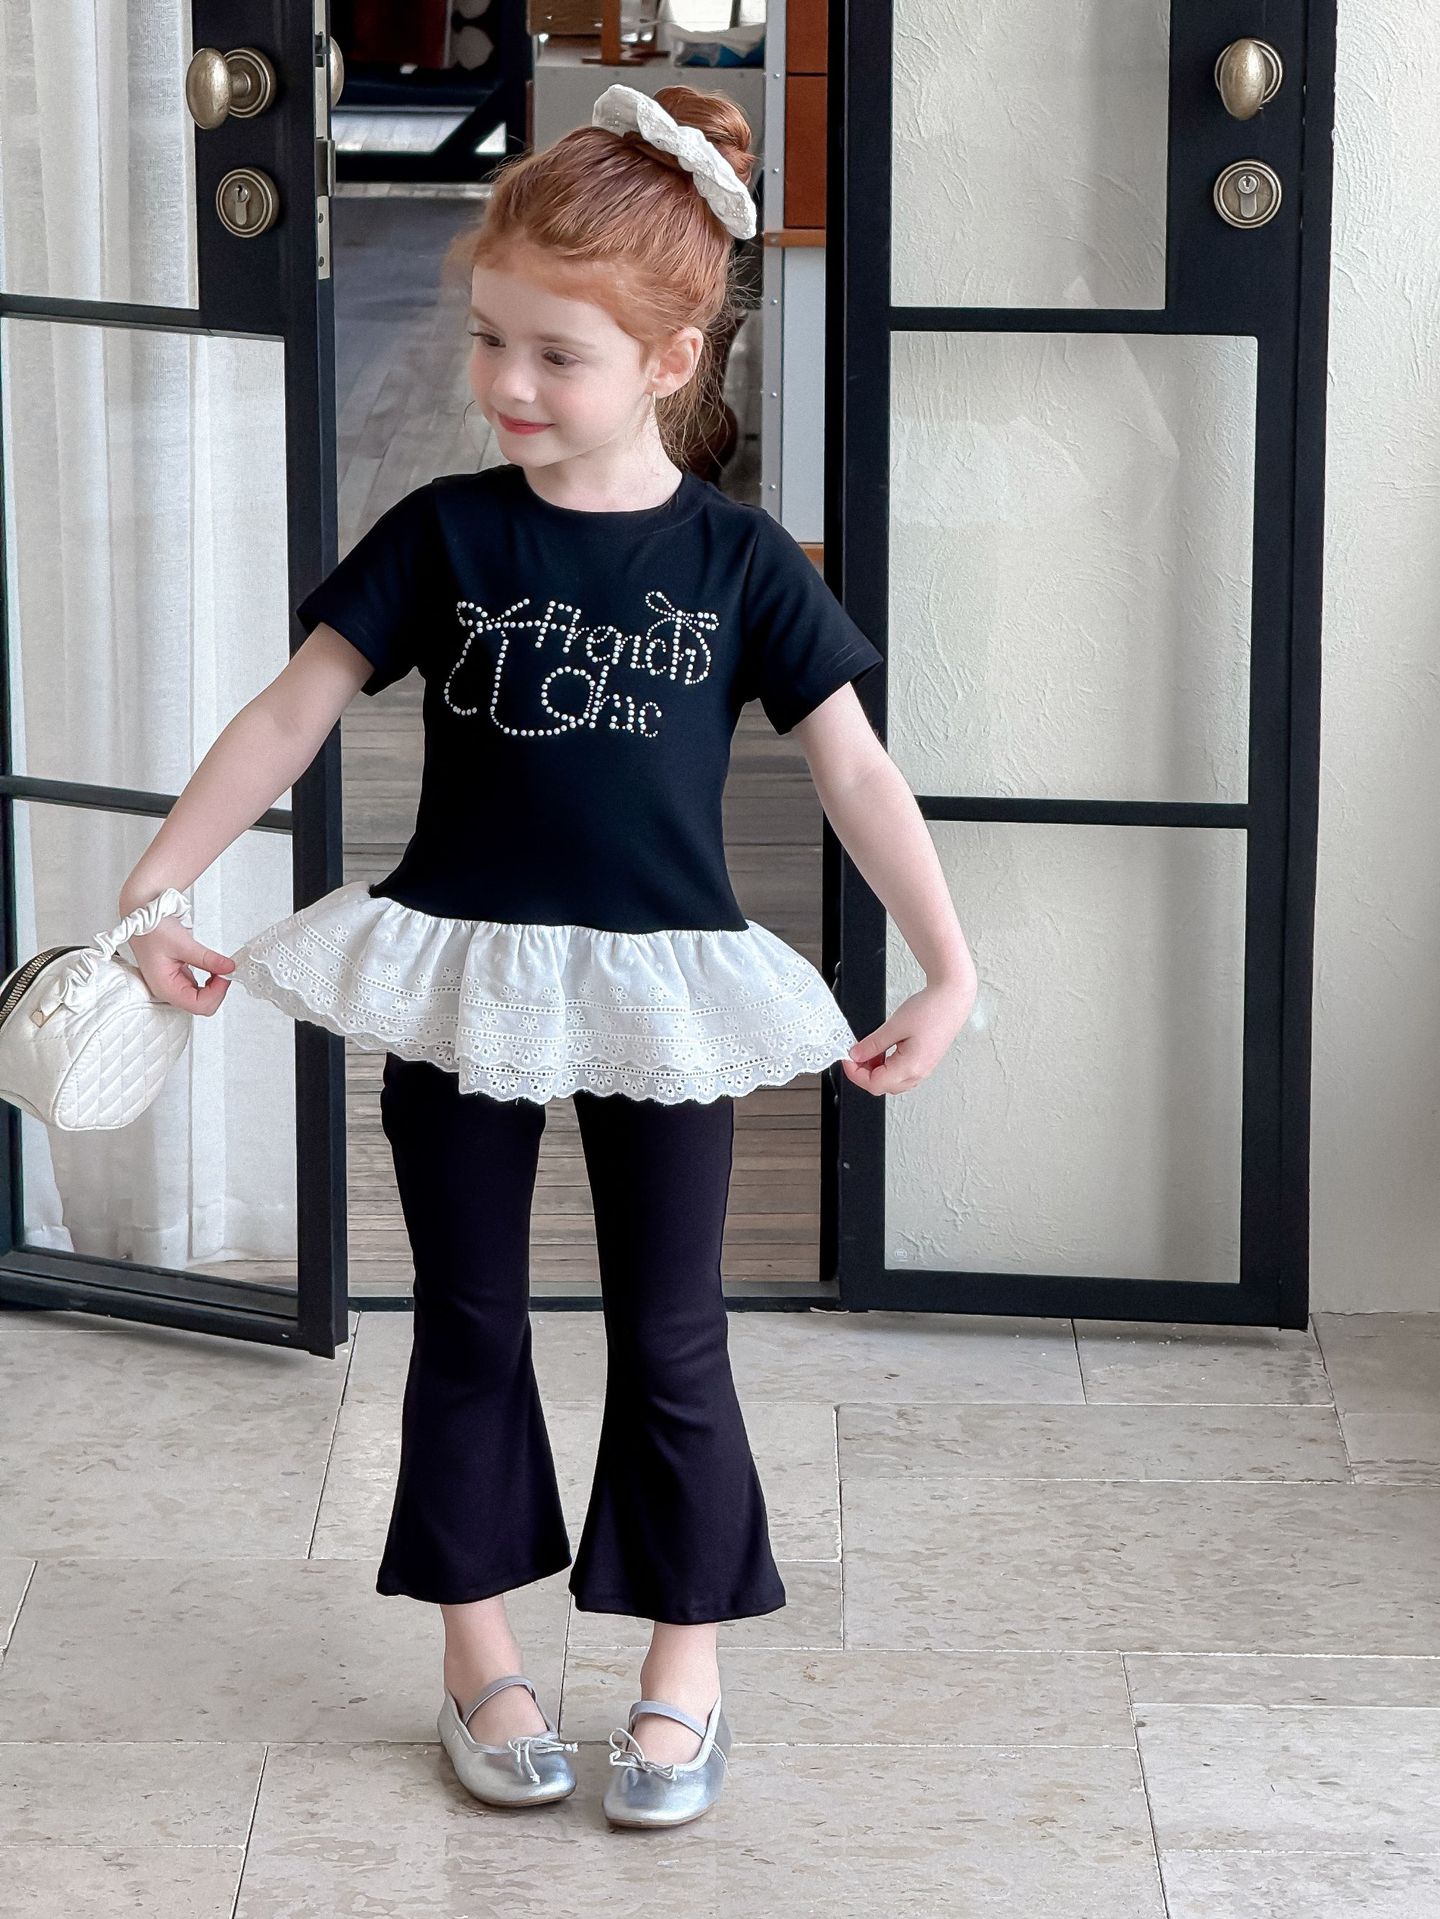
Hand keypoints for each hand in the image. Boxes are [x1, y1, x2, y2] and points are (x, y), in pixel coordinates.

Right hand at [127, 915, 235, 1015]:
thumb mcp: (183, 943)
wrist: (142, 916)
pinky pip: (199, 987)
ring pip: (202, 998)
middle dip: (218, 990)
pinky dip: (211, 980)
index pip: (198, 1005)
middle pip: (202, 1005)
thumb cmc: (152, 929)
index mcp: (165, 987)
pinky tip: (213, 968)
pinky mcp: (179, 977)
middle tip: (225, 971)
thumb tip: (228, 968)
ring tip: (219, 968)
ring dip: (215, 986)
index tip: (225, 974)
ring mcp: (174, 984)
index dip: (217, 993)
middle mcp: (168, 990)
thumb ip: (208, 959)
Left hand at [840, 976, 975, 1096]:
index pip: (874, 1084)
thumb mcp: (894, 1025)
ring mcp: (923, 1069)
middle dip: (864, 1073)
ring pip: (891, 1082)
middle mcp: (919, 1073)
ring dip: (876, 1070)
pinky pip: (901, 1073)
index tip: (847, 1059)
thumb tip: (856, 1055)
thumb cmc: (931, 1009)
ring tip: (870, 1050)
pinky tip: (883, 1051)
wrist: (952, 998)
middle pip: (882, 1086)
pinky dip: (887, 1066)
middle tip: (856, 1054)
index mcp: (911, 1067)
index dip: (855, 1073)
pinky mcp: (925, 1062)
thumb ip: (872, 1044)